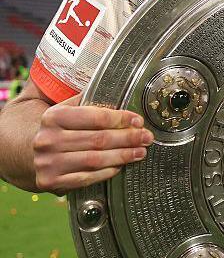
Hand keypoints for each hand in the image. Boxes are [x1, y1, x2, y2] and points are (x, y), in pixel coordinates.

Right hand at [33, 94, 153, 193]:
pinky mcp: (51, 181)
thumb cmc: (57, 129)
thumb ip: (88, 101)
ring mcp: (48, 162)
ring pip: (95, 159)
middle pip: (99, 140)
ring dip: (122, 156)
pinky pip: (87, 177)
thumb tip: (121, 94)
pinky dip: (107, 172)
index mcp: (53, 117)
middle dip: (128, 138)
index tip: (138, 120)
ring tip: (140, 151)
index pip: (95, 117)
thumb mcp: (65, 108)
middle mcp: (47, 140)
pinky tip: (120, 165)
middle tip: (146, 137)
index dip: (121, 119)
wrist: (25, 152)